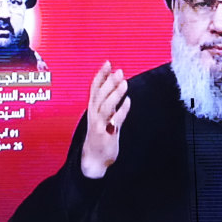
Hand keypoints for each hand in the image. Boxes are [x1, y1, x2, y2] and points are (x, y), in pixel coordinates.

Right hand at [81, 61, 130, 177]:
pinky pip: (114, 121)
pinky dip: (121, 111)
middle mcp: (94, 114)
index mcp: (92, 107)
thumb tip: (115, 82)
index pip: (94, 87)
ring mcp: (99, 124)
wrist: (94, 158)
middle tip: (119, 71)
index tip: (108, 63)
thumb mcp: (102, 114)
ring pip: (105, 106)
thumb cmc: (100, 134)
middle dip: (109, 82)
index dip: (100, 75)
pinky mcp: (105, 135)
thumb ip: (108, 99)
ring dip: (114, 94)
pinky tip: (128, 102)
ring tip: (124, 83)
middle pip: (100, 95)